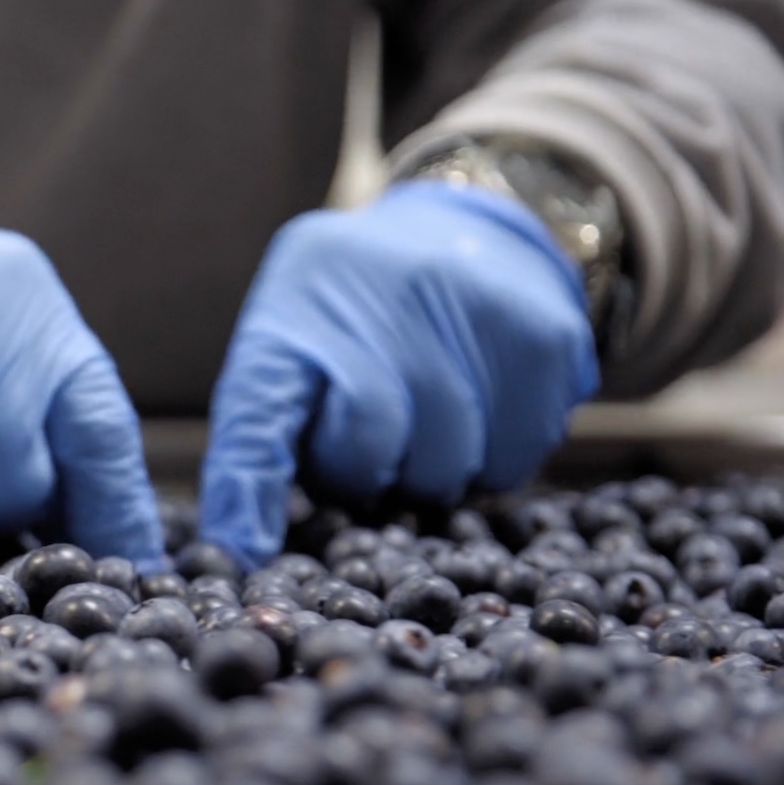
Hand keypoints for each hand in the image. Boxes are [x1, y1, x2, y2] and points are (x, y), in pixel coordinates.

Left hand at [200, 181, 598, 569]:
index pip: (261, 411)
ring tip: (427, 422)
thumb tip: (242, 549)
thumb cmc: (354, 318)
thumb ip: (266, 431)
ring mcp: (465, 308)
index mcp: (295, 309)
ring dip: (433, 471)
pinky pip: (513, 458)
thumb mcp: (291, 347)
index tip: (243, 555)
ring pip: (446, 464)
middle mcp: (376, 295)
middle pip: (369, 446)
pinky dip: (495, 461)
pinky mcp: (541, 336)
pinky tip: (484, 413)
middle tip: (374, 452)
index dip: (248, 490)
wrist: (467, 229)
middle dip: (366, 473)